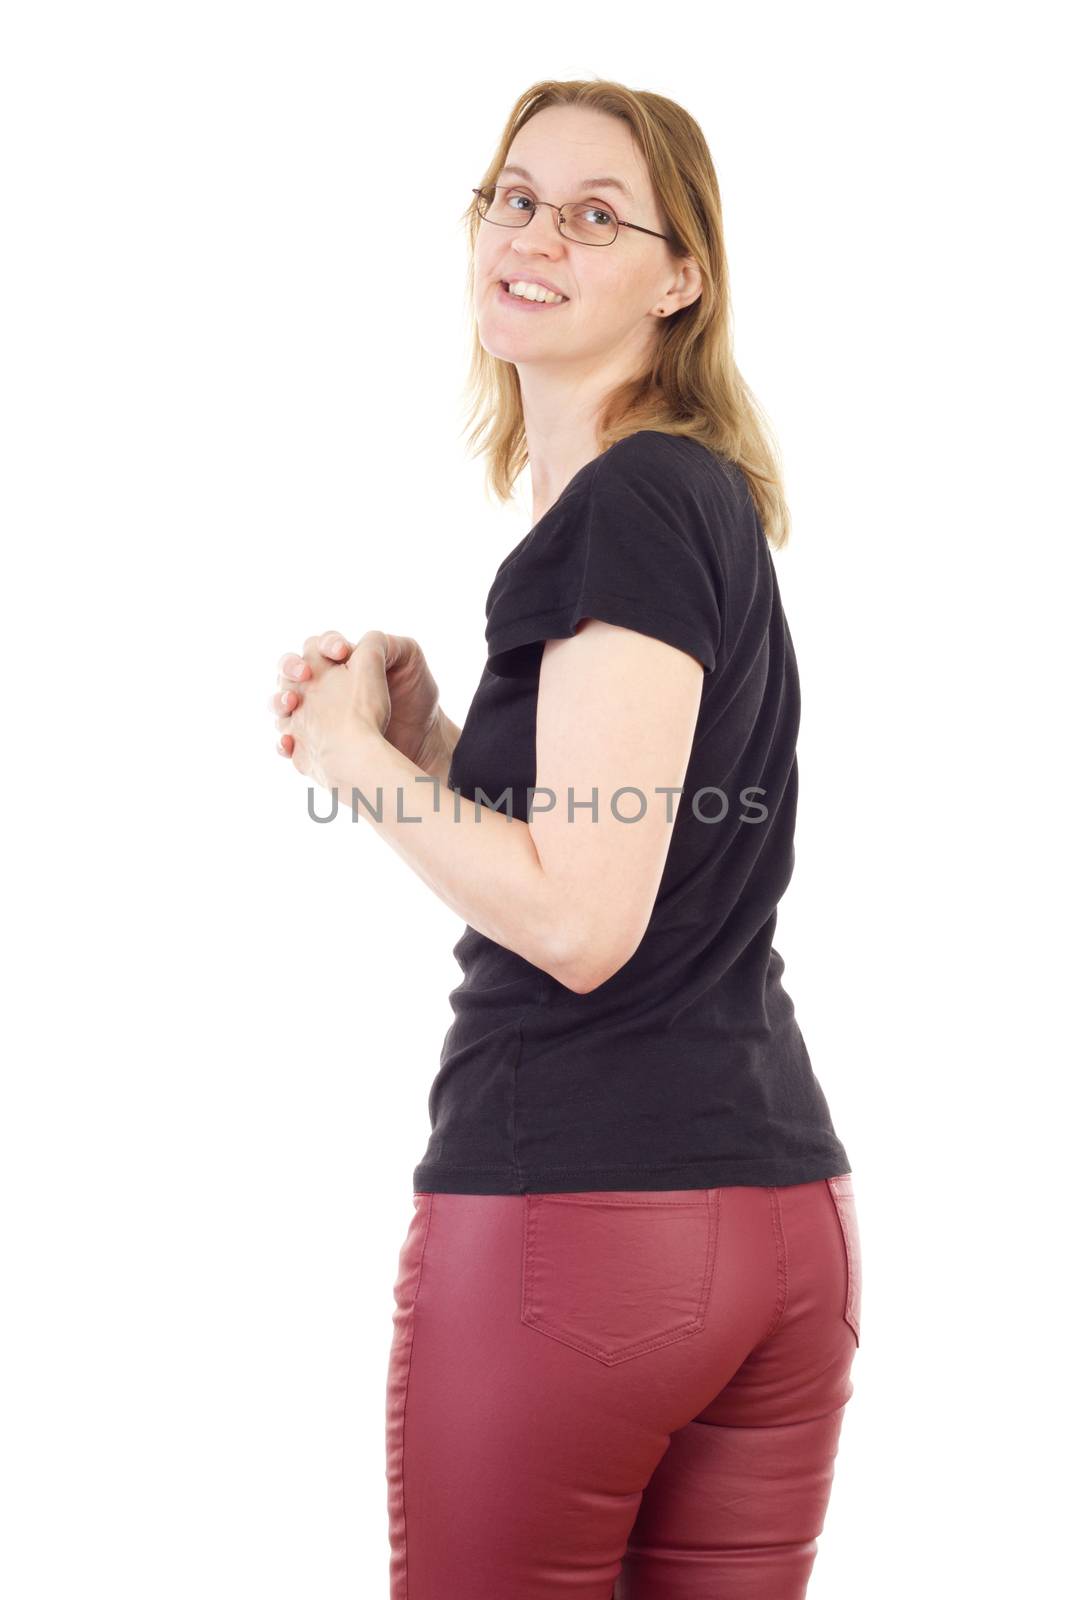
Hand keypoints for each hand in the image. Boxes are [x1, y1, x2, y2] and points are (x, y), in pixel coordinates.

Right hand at [273, 629, 448, 772]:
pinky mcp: (314, 745)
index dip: (327, 645)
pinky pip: (288, 742)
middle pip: (290, 669)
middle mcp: (324, 687)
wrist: (423, 739)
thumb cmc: (416, 699)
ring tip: (291, 703)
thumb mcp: (408, 658)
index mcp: (342, 663)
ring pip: (281, 704)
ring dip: (279, 700)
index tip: (342, 652)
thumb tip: (359, 642)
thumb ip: (383, 641)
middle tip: (305, 674)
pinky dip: (285, 742)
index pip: (320, 644)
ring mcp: (315, 717)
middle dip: (291, 667)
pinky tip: (290, 741)